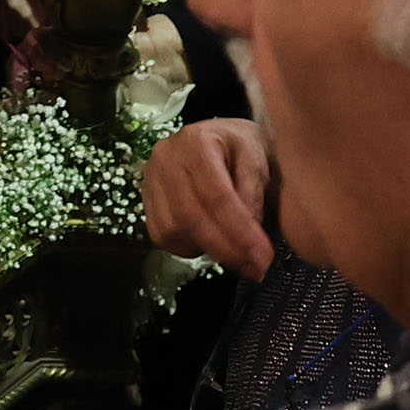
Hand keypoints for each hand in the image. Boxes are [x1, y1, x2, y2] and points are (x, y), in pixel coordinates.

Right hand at [141, 117, 274, 278]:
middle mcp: (165, 157)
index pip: (216, 194)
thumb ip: (254, 193)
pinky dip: (189, 247)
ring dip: (209, 250)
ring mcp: (151, 179)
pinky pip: (162, 235)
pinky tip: (212, 243)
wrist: (222, 142)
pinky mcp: (146, 199)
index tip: (263, 256)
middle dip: (225, 248)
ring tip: (239, 256)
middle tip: (255, 268)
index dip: (240, 231)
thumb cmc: (243, 150)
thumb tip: (248, 231)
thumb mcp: (259, 161)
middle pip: (190, 215)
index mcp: (196, 141)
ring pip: (173, 229)